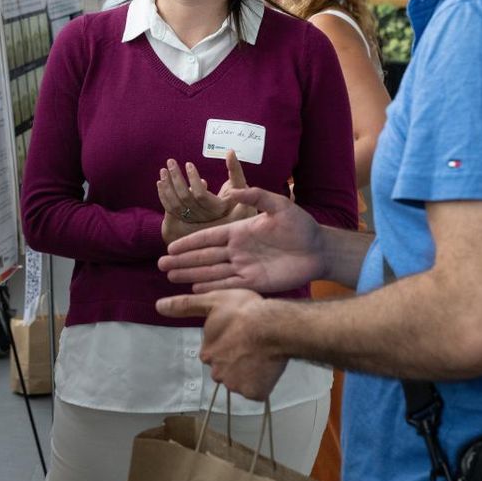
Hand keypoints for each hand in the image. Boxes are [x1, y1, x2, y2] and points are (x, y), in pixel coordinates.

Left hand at [155, 289, 285, 401]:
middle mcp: (217, 373)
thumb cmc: (243, 311)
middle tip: (251, 346)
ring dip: (249, 372)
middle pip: (225, 370)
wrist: (272, 327)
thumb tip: (158, 306)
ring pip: (241, 381)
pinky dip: (262, 382)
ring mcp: (235, 385)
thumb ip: (185, 306)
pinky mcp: (254, 393)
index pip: (213, 353)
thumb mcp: (212, 300)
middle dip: (236, 361)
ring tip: (261, 355)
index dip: (227, 344)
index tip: (238, 336)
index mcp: (207, 353)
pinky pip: (257, 391)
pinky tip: (267, 367)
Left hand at [157, 152, 255, 243]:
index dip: (193, 179)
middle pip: (185, 198)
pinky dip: (164, 196)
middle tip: (170, 161)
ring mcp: (194, 221)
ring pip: (176, 205)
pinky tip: (160, 183)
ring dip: (167, 186)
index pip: (200, 195)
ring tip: (164, 170)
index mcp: (218, 208)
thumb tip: (229, 151)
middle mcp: (205, 217)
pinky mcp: (186, 222)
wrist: (236, 222)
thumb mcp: (241, 186)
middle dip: (176, 178)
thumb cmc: (241, 201)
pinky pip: (171, 210)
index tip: (189, 163)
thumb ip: (235, 170)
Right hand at [158, 186, 325, 292]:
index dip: (190, 242)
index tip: (171, 246)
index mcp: (240, 231)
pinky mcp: (255, 282)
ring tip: (171, 277)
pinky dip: (212, 288)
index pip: (209, 237)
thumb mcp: (279, 204)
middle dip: (183, 260)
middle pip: (204, 256)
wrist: (320, 248)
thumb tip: (232, 191)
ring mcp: (245, 267)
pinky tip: (195, 289)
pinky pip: (229, 285)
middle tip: (161, 264)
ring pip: (212, 272)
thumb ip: (256, 196)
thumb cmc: (300, 224)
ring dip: (191, 275)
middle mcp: (238, 250)